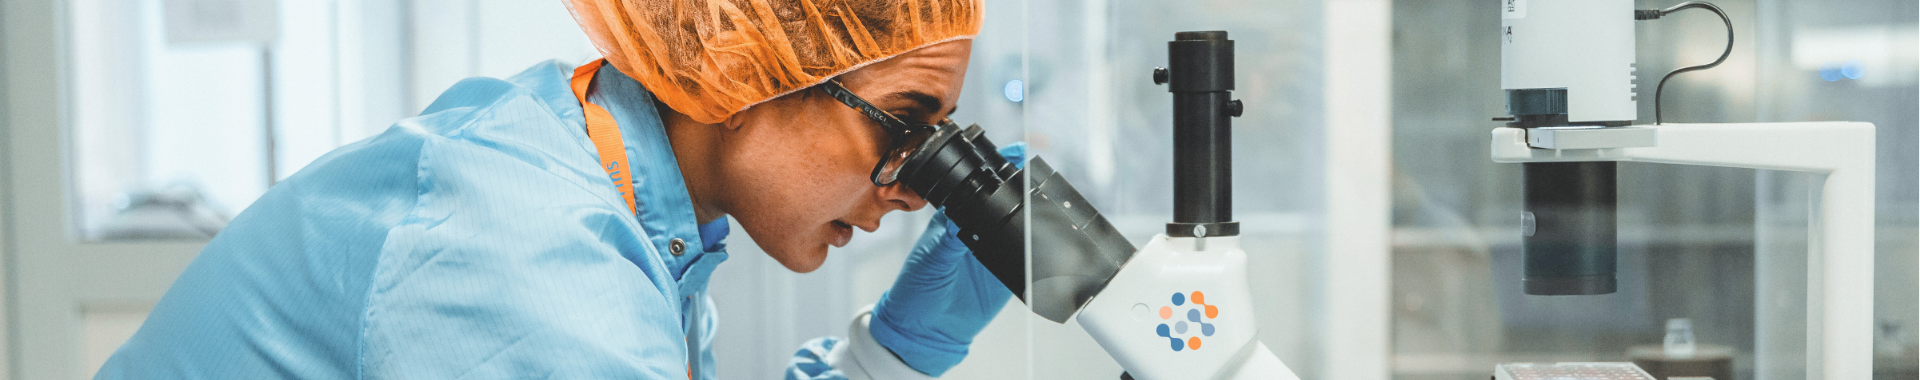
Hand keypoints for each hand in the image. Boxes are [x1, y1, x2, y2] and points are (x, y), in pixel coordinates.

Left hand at [868, 143, 1023, 376]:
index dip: (994, 170)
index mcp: (954, 218)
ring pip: (1019, 226)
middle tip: (1036, 175)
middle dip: (1022, 186)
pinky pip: (1026, 257)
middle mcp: (976, 229)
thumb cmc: (916, 290)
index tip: (1013, 155)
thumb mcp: (930, 259)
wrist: (926, 330)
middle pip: (1004, 201)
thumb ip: (949, 239)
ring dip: (1033, 214)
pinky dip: (1036, 250)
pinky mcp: (1006, 273)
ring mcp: (993, 250)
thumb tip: (964, 218)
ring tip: (1047, 200)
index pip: (977, 186)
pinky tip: (1043, 241)